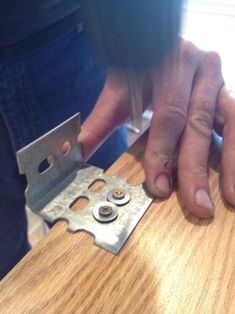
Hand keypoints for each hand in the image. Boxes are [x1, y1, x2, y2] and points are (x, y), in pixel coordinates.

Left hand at [79, 39, 225, 217]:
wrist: (156, 45)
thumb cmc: (137, 70)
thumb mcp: (118, 93)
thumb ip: (98, 124)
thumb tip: (71, 152)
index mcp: (169, 64)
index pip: (168, 115)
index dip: (162, 152)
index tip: (159, 186)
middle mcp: (199, 69)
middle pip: (198, 124)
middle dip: (195, 168)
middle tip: (197, 205)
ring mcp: (218, 80)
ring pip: (230, 124)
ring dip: (230, 165)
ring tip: (230, 199)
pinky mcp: (227, 94)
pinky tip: (233, 178)